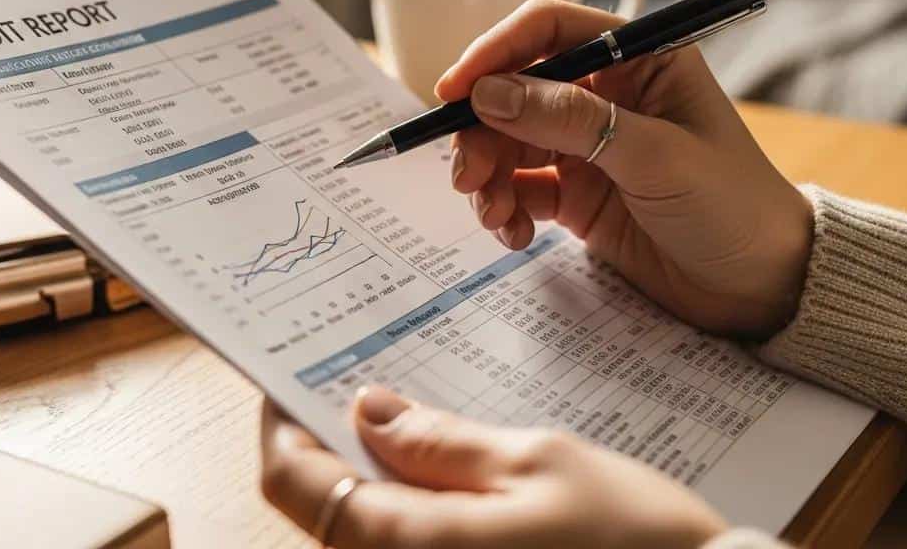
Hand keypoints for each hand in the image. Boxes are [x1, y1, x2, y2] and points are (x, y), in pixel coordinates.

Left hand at [261, 387, 725, 547]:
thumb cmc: (626, 537)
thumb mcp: (534, 463)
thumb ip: (440, 442)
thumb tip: (367, 409)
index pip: (296, 486)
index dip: (280, 426)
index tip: (283, 376)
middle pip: (326, 507)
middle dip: (327, 439)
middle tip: (351, 375)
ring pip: (364, 526)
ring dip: (365, 468)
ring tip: (395, 408)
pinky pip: (406, 543)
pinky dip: (403, 498)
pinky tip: (435, 460)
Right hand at [437, 0, 812, 337]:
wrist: (762, 288)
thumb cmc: (731, 205)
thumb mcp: (654, 155)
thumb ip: (570, 120)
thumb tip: (488, 92)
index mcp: (638, 57)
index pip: (548, 30)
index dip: (494, 52)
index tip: (453, 90)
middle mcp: (606, 91)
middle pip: (515, 89)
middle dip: (482, 130)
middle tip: (467, 175)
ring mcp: (587, 143)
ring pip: (507, 140)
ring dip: (487, 174)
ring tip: (493, 216)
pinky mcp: (576, 191)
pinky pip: (519, 186)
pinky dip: (504, 207)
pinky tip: (514, 234)